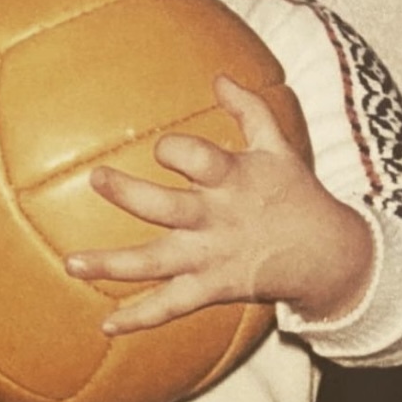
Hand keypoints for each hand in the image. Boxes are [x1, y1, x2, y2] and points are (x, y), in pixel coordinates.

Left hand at [67, 75, 373, 332]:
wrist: (330, 255)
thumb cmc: (295, 194)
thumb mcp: (279, 147)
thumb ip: (250, 109)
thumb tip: (220, 77)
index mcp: (231, 179)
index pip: (196, 157)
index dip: (174, 149)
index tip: (161, 148)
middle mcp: (215, 219)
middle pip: (166, 207)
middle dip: (129, 193)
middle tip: (96, 178)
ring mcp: (210, 257)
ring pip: (154, 262)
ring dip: (111, 264)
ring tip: (71, 264)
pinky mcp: (211, 288)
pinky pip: (171, 305)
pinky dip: (140, 317)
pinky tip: (107, 325)